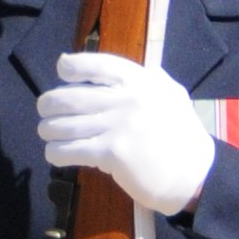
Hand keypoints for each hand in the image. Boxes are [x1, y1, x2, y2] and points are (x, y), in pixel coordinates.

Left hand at [37, 51, 216, 217]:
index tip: (62, 71)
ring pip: (65, 125)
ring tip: (47, 133)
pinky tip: (56, 154)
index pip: (96, 64)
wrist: (194, 175)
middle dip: (49, 104)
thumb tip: (133, 71)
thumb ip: (152, 80)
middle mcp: (126, 99)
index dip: (72, 66)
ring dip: (49, 130)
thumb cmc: (183, 135)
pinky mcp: (112, 153)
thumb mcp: (173, 95)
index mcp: (139, 81)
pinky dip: (57, 152)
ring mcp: (118, 126)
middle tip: (44, 110)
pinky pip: (71, 150)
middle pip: (70, 96)